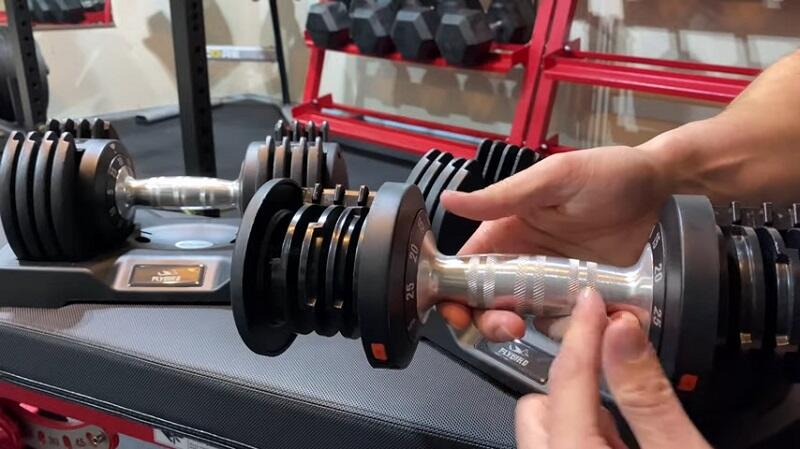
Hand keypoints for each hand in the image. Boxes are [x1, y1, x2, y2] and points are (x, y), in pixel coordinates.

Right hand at [438, 146, 669, 340]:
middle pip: (487, 304)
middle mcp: (523, 263)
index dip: (453, 294)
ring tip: (547, 325)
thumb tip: (449, 199)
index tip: (456, 312)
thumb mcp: (553, 180)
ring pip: (522, 320)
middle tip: (507, 327)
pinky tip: (585, 324)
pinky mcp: (583, 299)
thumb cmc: (605, 173)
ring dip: (525, 332)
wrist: (662, 188)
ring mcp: (552, 284)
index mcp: (506, 233)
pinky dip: (569, 333)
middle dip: (487, 322)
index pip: (466, 269)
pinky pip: (565, 326)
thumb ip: (503, 197)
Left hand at [516, 289, 710, 448]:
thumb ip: (648, 396)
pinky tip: (623, 444)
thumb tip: (624, 332)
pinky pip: (561, 447)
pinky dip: (584, 439)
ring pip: (547, 430)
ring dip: (578, 415)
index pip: (566, 378)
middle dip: (572, 385)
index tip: (593, 301)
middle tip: (617, 370)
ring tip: (629, 424)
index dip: (583, 332)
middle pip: (538, 405)